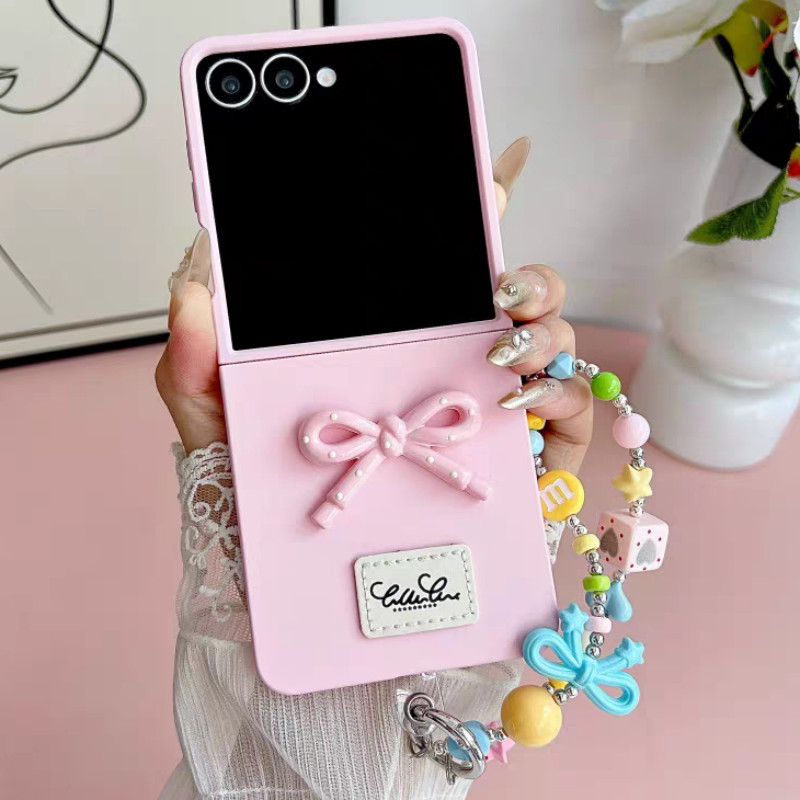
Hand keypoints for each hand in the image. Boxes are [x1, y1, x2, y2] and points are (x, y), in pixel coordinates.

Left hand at [156, 138, 591, 473]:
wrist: (304, 581)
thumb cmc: (262, 498)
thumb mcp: (220, 424)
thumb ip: (196, 360)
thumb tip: (192, 290)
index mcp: (396, 346)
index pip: (448, 271)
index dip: (484, 217)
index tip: (499, 176)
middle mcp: (452, 371)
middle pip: (520, 301)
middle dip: (534, 279)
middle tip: (503, 288)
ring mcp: (493, 416)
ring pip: (555, 347)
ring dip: (547, 335)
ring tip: (504, 353)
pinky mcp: (527, 465)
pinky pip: (573, 417)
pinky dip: (562, 399)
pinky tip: (521, 404)